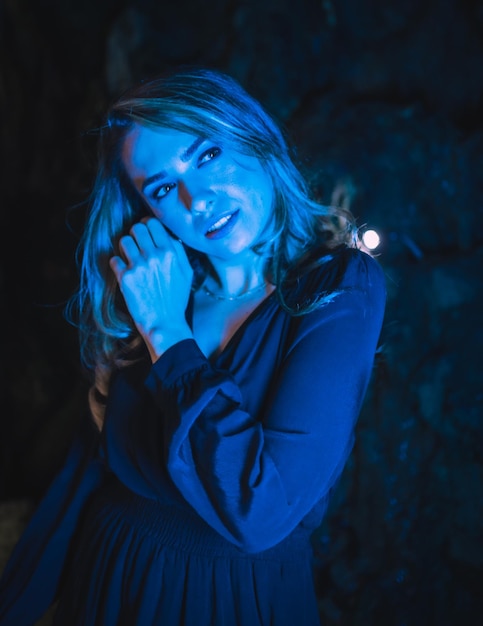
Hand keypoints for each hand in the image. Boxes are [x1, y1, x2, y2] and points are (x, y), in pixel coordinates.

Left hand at [109, 217, 193, 360]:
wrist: (164, 323)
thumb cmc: (176, 299)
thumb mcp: (186, 273)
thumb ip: (178, 251)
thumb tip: (167, 235)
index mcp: (170, 252)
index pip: (153, 223)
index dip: (148, 226)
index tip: (146, 234)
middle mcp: (154, 256)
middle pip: (136, 228)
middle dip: (136, 235)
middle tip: (138, 246)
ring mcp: (138, 266)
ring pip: (123, 240)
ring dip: (126, 248)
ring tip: (131, 258)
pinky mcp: (125, 277)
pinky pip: (114, 259)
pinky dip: (118, 264)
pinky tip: (125, 272)